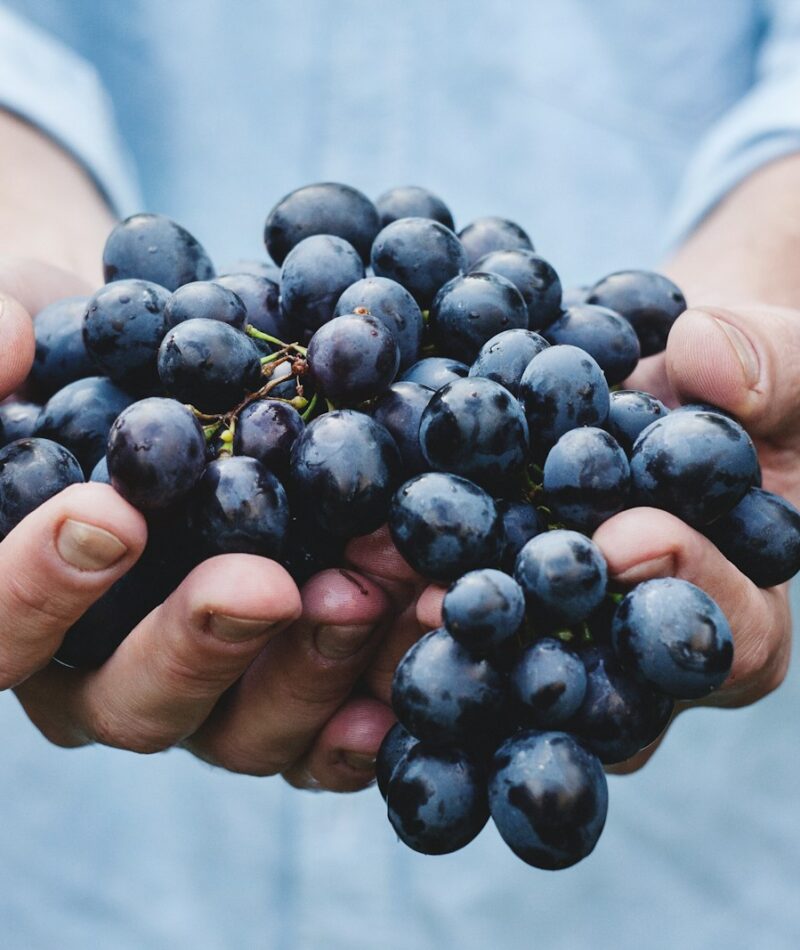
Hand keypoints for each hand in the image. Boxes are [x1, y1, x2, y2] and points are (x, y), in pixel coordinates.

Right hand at [0, 260, 405, 790]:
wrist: (183, 380)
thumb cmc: (87, 363)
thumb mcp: (28, 327)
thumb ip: (0, 350)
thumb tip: (4, 343)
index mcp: (22, 605)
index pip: (4, 625)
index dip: (40, 585)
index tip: (111, 514)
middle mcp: (106, 672)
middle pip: (133, 700)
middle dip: (199, 646)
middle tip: (264, 586)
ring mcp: (204, 695)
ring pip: (238, 731)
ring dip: (308, 671)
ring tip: (367, 596)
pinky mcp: (283, 695)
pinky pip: (318, 738)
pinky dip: (363, 717)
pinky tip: (400, 676)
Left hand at [407, 304, 797, 772]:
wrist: (671, 375)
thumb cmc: (752, 379)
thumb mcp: (791, 361)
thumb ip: (774, 364)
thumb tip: (705, 356)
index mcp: (741, 613)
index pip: (726, 632)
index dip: (685, 589)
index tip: (626, 537)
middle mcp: (638, 651)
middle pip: (595, 685)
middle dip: (529, 644)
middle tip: (459, 606)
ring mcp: (560, 632)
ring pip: (504, 665)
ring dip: (437, 635)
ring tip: (373, 589)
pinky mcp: (495, 596)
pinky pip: (448, 609)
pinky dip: (396, 587)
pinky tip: (340, 557)